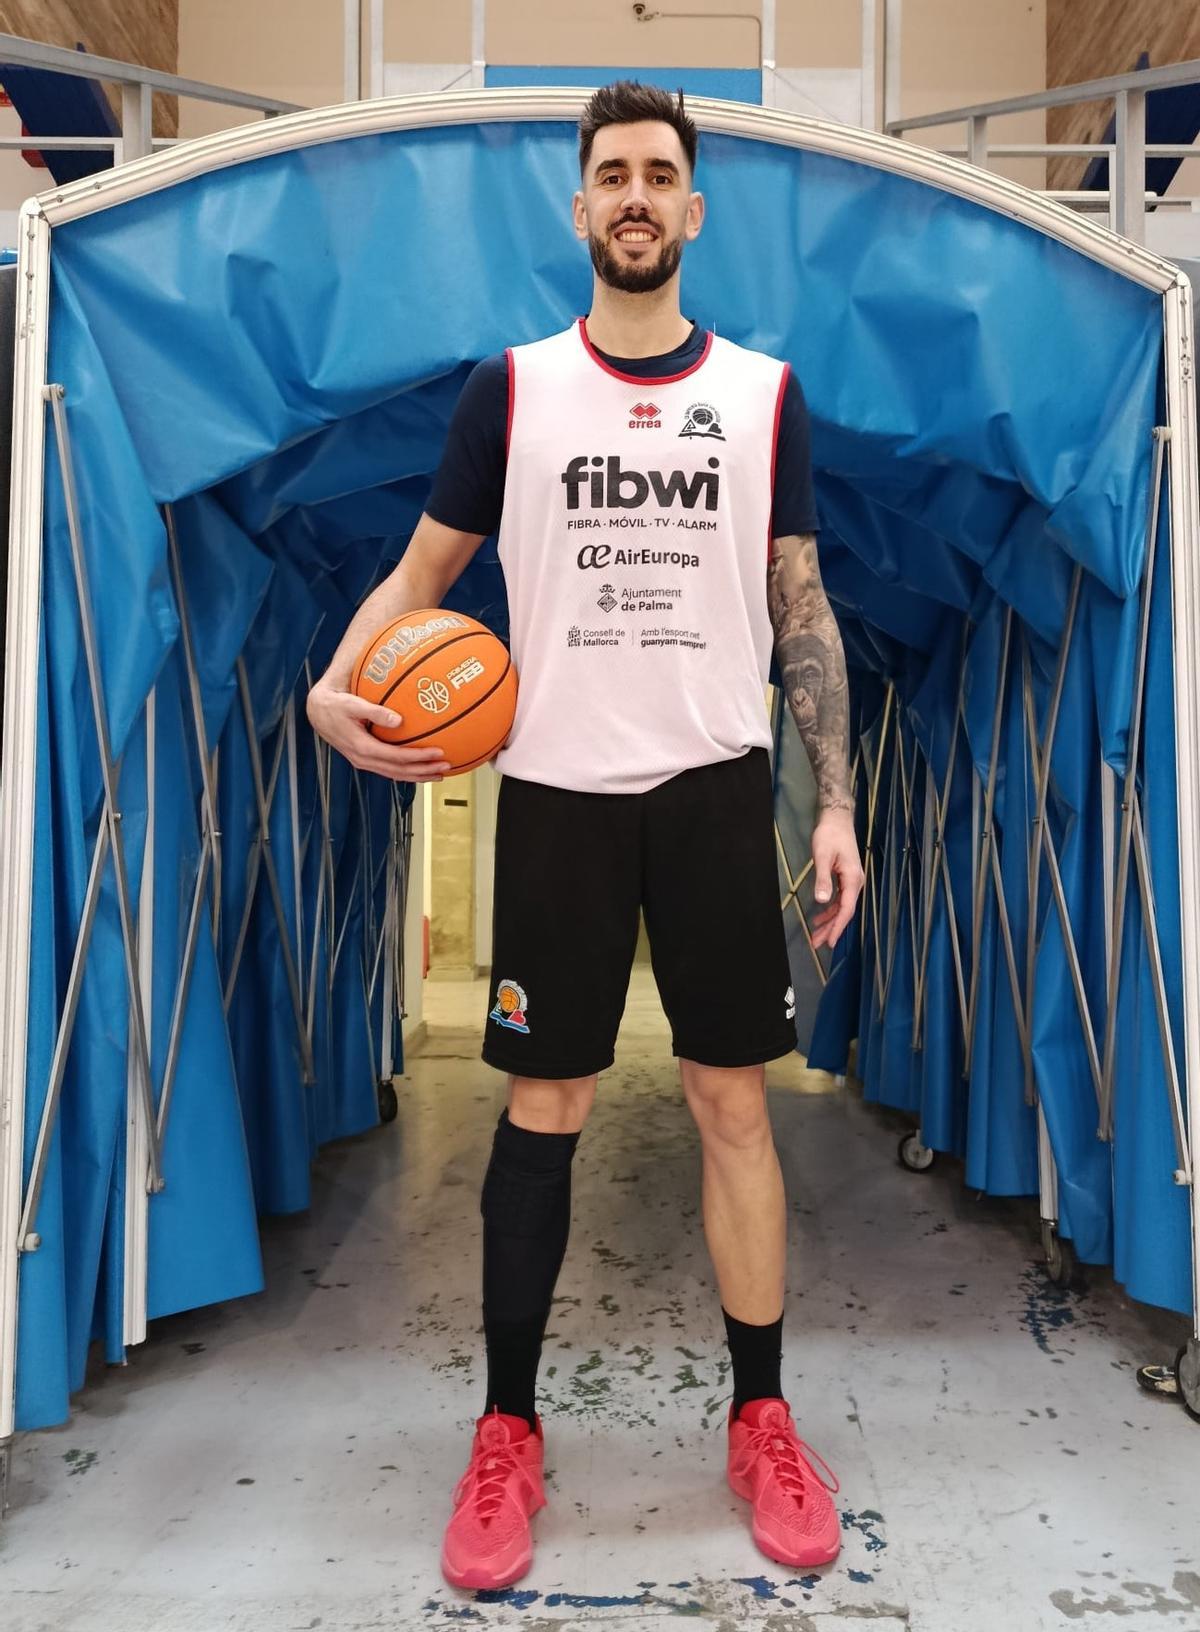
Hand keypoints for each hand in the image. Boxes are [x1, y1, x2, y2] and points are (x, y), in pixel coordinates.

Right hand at [305, 683, 451, 782]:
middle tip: (446, 767)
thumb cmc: (336, 705)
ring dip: (418, 775)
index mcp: (363, 748)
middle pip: (399, 772)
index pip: (397, 758)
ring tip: (439, 774)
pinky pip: (390, 770)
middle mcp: (364, 760)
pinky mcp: (366, 759)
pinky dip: (407, 772)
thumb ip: (375, 712)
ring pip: (395, 775)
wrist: (318, 712)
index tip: (438, 753)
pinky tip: (420, 768)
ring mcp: (365, 762)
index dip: (419, 757)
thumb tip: (398, 720)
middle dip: (424, 771)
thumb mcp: (353, 704)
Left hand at [810, 808, 863, 949]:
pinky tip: (820, 917)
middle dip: (831, 928)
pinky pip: (839, 899)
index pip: (846, 909)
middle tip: (816, 943)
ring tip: (816, 935)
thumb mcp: (822, 856)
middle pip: (844, 912)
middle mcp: (856, 882)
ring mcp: (852, 881)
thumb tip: (822, 901)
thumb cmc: (829, 835)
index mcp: (853, 879)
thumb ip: (823, 879)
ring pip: (841, 907)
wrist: (837, 819)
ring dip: (829, 921)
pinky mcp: (846, 878)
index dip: (838, 927)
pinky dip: (830, 910)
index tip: (829, 941)